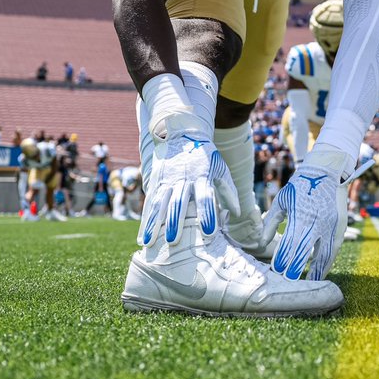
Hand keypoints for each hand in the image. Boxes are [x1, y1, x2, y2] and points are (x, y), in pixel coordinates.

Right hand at [139, 123, 238, 246]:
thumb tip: (237, 213)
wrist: (182, 134)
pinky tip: (142, 237)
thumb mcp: (220, 168)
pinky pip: (149, 203)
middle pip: (178, 202)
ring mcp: (167, 180)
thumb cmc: (205, 156)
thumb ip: (228, 191)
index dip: (207, 213)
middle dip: (175, 222)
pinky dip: (145, 221)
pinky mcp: (156, 182)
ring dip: (153, 224)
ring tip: (148, 244)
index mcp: (202, 175)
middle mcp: (183, 178)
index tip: (209, 233)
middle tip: (173, 242)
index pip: (205, 196)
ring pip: (159, 204)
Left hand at [263, 144, 352, 280]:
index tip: (276, 272)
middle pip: (305, 253)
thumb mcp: (282, 200)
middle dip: (296, 269)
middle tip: (288, 282)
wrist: (327, 170)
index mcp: (300, 216)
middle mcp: (317, 222)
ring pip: (324, 255)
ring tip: (308, 284)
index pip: (290, 245)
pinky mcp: (341, 225)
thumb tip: (260, 244)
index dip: (283, 260)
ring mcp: (331, 225)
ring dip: (316, 271)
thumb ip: (270, 222)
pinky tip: (321, 271)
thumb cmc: (300, 185)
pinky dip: (327, 262)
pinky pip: (334, 249)